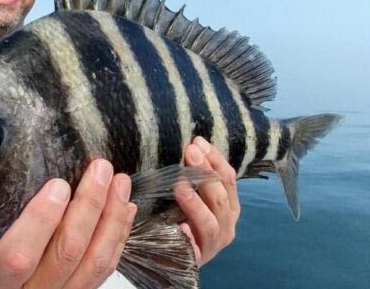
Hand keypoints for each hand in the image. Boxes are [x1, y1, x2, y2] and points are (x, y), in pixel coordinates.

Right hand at [0, 158, 137, 288]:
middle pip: (66, 253)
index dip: (40, 221)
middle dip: (88, 206)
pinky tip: (125, 209)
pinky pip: (105, 269)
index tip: (58, 184)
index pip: (18, 257)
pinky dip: (118, 236)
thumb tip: (15, 168)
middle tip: (100, 169)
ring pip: (94, 262)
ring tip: (120, 182)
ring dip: (111, 218)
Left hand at [175, 137, 239, 265]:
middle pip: (221, 198)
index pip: (228, 180)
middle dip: (205, 173)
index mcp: (229, 208)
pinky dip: (188, 237)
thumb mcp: (193, 196)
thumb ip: (196, 176)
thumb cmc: (183, 218)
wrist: (173, 257)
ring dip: (195, 202)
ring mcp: (212, 245)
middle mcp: (226, 227)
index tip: (198, 141)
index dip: (215, 159)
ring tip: (180, 186)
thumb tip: (192, 145)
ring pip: (210, 223)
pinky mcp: (196, 260)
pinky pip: (194, 249)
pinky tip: (179, 227)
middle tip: (189, 152)